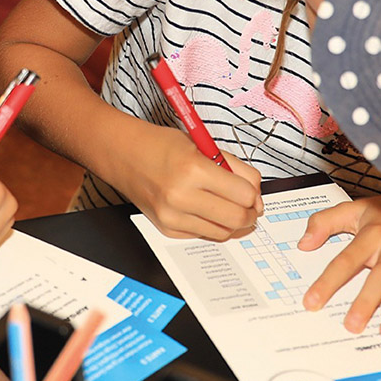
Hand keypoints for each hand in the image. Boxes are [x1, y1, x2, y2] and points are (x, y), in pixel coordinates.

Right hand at [113, 124, 262, 240]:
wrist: (124, 155)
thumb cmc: (162, 146)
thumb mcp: (204, 146)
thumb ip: (235, 169)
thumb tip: (257, 196)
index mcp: (193, 169)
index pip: (244, 194)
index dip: (255, 194)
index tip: (253, 192)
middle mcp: (181, 196)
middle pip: (236, 218)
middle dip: (250, 214)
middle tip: (251, 206)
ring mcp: (171, 216)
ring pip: (222, 232)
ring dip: (234, 223)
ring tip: (231, 208)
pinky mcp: (166, 228)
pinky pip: (203, 235)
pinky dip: (212, 226)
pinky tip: (207, 210)